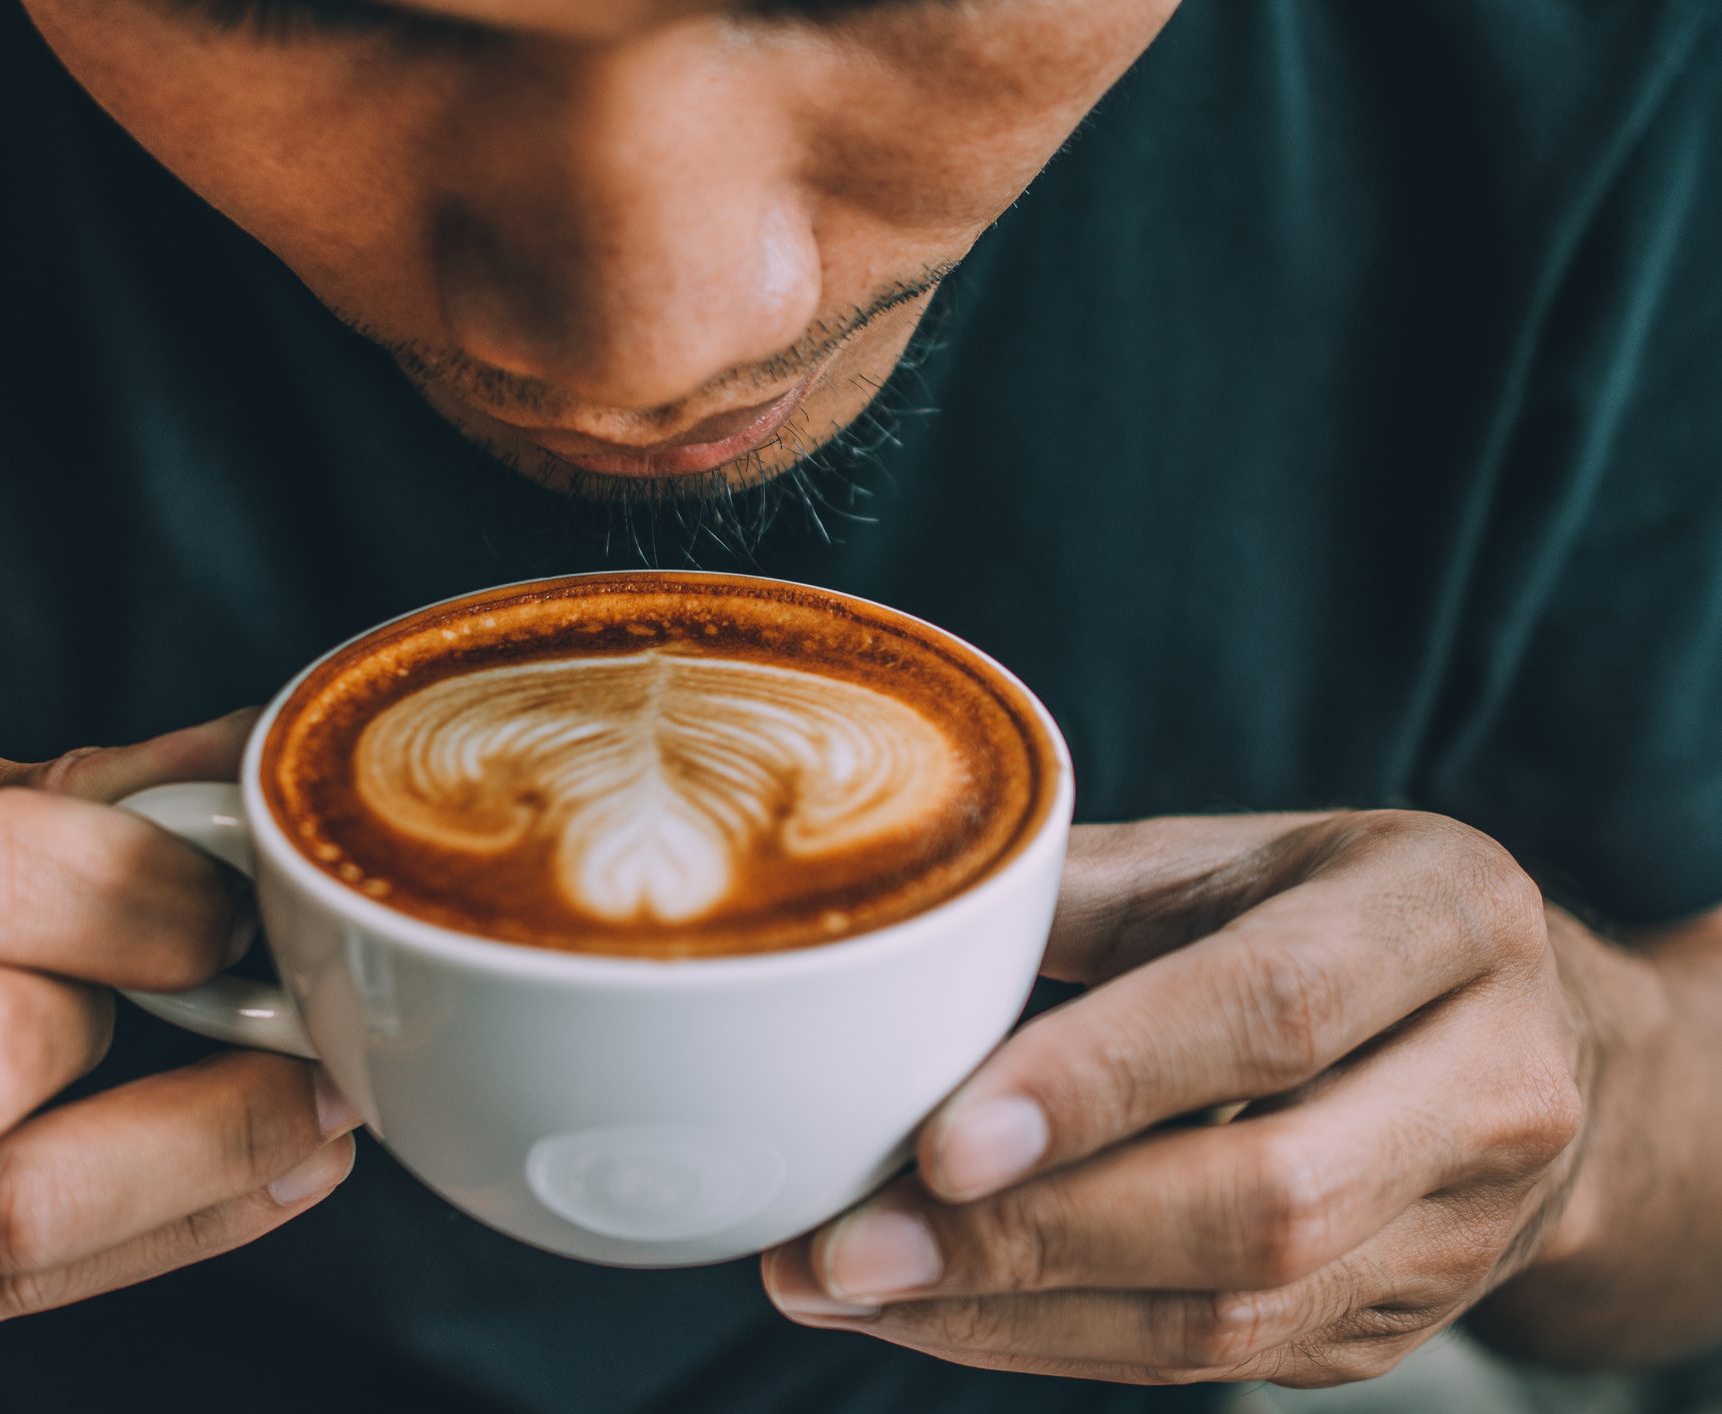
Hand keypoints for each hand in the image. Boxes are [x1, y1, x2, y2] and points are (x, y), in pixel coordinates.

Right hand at [0, 718, 358, 1389]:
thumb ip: (32, 792)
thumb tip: (242, 756)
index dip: (141, 888)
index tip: (235, 893)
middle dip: (166, 1020)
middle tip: (253, 989)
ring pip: (9, 1210)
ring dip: (211, 1149)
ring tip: (310, 1095)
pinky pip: (20, 1299)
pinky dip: (177, 1230)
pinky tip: (263, 1170)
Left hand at [764, 811, 1590, 1386]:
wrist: (1533, 1049)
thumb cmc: (1336, 916)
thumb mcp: (1240, 854)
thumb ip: (1078, 886)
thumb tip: (886, 933)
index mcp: (1446, 914)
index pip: (1271, 1009)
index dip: (1101, 1083)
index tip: (940, 1144)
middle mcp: (1489, 1081)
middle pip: (1263, 1197)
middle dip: (1034, 1236)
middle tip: (847, 1246)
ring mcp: (1457, 1229)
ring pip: (1232, 1316)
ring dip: (1014, 1314)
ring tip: (842, 1284)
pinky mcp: (1390, 1326)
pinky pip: (1211, 1364)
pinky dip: (1050, 1343)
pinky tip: (929, 1311)